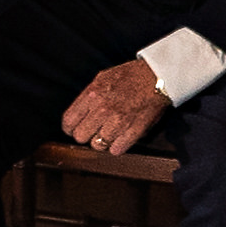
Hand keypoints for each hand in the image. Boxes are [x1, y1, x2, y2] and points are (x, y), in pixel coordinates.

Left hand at [60, 60, 176, 157]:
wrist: (156, 77)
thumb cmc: (130, 76)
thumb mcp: (101, 79)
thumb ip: (87, 97)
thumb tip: (77, 114)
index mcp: (92, 95)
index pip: (68, 122)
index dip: (70, 128)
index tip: (75, 129)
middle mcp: (102, 109)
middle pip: (80, 137)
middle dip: (86, 135)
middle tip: (93, 130)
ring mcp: (118, 121)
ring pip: (97, 145)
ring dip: (102, 141)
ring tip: (109, 133)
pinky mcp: (134, 131)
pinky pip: (116, 150)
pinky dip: (117, 147)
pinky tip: (119, 138)